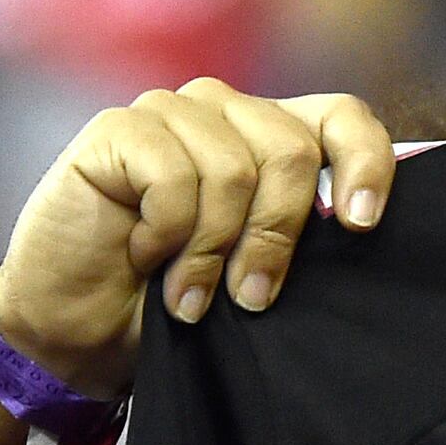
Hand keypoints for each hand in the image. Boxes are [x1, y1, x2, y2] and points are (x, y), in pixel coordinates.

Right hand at [0, 81, 396, 444]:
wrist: (80, 332)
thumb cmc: (175, 301)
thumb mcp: (257, 273)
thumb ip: (302, 236)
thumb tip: (355, 224)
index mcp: (273, 137)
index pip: (343, 118)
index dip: (364, 163)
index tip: (360, 226)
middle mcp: (227, 113)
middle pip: (292, 150)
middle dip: (277, 236)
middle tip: (252, 297)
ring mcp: (171, 113)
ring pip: (234, 168)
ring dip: (214, 249)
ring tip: (190, 295)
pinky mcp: (118, 128)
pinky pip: (172, 173)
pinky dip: (166, 232)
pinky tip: (145, 255)